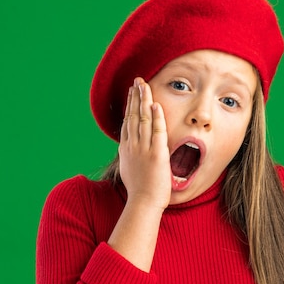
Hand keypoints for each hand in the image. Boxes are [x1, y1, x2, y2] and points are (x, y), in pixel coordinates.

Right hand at [118, 77, 170, 210]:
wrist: (143, 203)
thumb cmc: (140, 191)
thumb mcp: (129, 170)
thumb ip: (131, 158)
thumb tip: (129, 153)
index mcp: (126, 149)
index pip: (128, 122)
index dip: (130, 106)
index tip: (132, 93)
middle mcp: (133, 146)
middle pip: (134, 115)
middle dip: (135, 96)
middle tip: (137, 81)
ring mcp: (144, 149)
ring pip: (144, 119)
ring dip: (144, 100)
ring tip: (144, 85)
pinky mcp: (157, 154)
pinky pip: (157, 131)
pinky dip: (157, 117)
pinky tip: (156, 104)